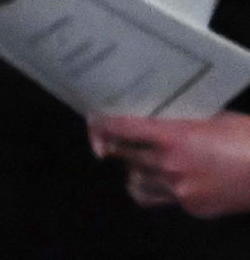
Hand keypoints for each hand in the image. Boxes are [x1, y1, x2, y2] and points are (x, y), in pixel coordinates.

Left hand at [89, 111, 249, 219]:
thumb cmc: (247, 136)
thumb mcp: (211, 119)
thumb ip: (181, 122)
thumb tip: (162, 121)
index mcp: (172, 137)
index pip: (122, 130)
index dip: (102, 125)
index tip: (94, 121)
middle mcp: (169, 166)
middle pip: (124, 157)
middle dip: (117, 148)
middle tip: (116, 141)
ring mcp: (180, 191)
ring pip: (137, 183)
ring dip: (135, 172)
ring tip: (142, 164)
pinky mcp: (193, 208)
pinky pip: (165, 199)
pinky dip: (164, 189)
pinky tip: (177, 180)